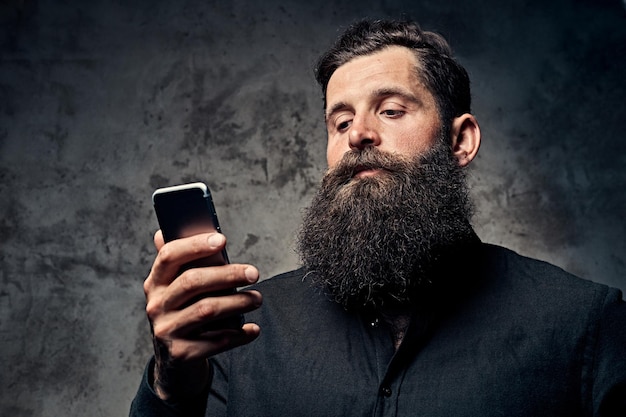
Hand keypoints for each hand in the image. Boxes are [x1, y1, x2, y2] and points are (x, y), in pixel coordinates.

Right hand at [144, 230, 262, 400]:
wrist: (175, 359)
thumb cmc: (184, 311)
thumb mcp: (176, 287)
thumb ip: (182, 261)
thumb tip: (176, 228)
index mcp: (155, 282)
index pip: (169, 255)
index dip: (195, 245)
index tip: (222, 239)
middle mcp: (156, 305)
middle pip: (193, 281)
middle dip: (227, 274)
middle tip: (254, 273)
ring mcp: (166, 330)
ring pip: (206, 310)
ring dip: (237, 303)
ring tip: (257, 299)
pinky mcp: (181, 353)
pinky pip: (215, 341)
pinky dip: (238, 334)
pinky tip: (252, 329)